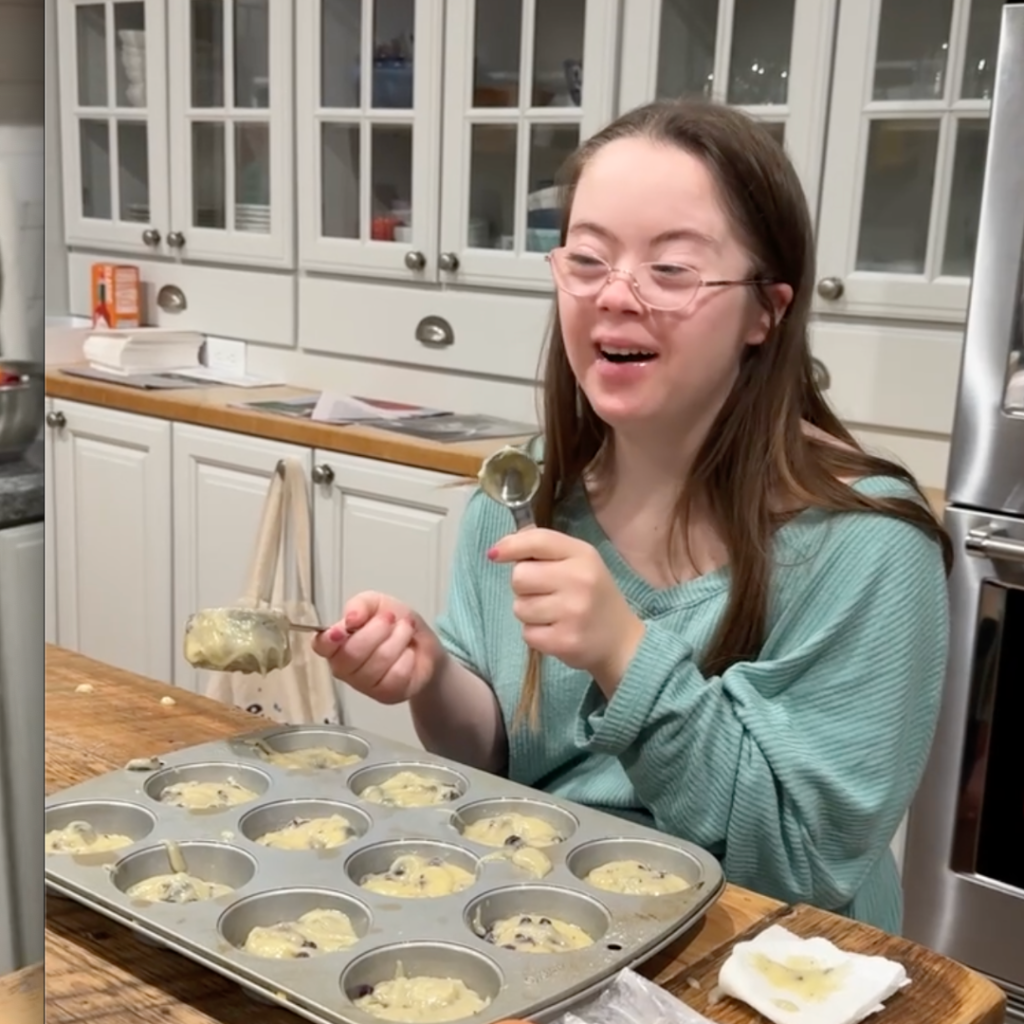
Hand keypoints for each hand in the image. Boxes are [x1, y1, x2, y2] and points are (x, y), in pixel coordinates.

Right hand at [312, 592, 446, 704]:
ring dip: (398, 638)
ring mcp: (363, 684)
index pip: (321, 645)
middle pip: (351, 653)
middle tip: (390, 618)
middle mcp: (343, 666)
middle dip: (377, 630)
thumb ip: (361, 604)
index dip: (329, 640)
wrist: (423, 644)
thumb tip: (350, 618)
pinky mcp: (386, 694)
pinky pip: (396, 674)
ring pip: (378, 661)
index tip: (342, 630)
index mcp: (335, 642)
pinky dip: (407, 657)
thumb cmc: (393, 624)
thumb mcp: (377, 603)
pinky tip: (407, 653)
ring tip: (405, 630)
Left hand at [488, 529, 644, 694]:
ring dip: (529, 612)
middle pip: (519, 576)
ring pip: (520, 607)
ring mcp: (573, 612)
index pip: (538, 540)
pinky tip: (555, 631)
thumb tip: (502, 546)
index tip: (495, 554)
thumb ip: (544, 549)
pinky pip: (527, 633)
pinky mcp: (565, 641)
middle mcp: (579, 580)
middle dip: (523, 586)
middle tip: (544, 593)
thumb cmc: (592, 595)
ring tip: (553, 614)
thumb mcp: (578, 562)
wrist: (620, 641)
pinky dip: (535, 634)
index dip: (510, 546)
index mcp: (582, 555)